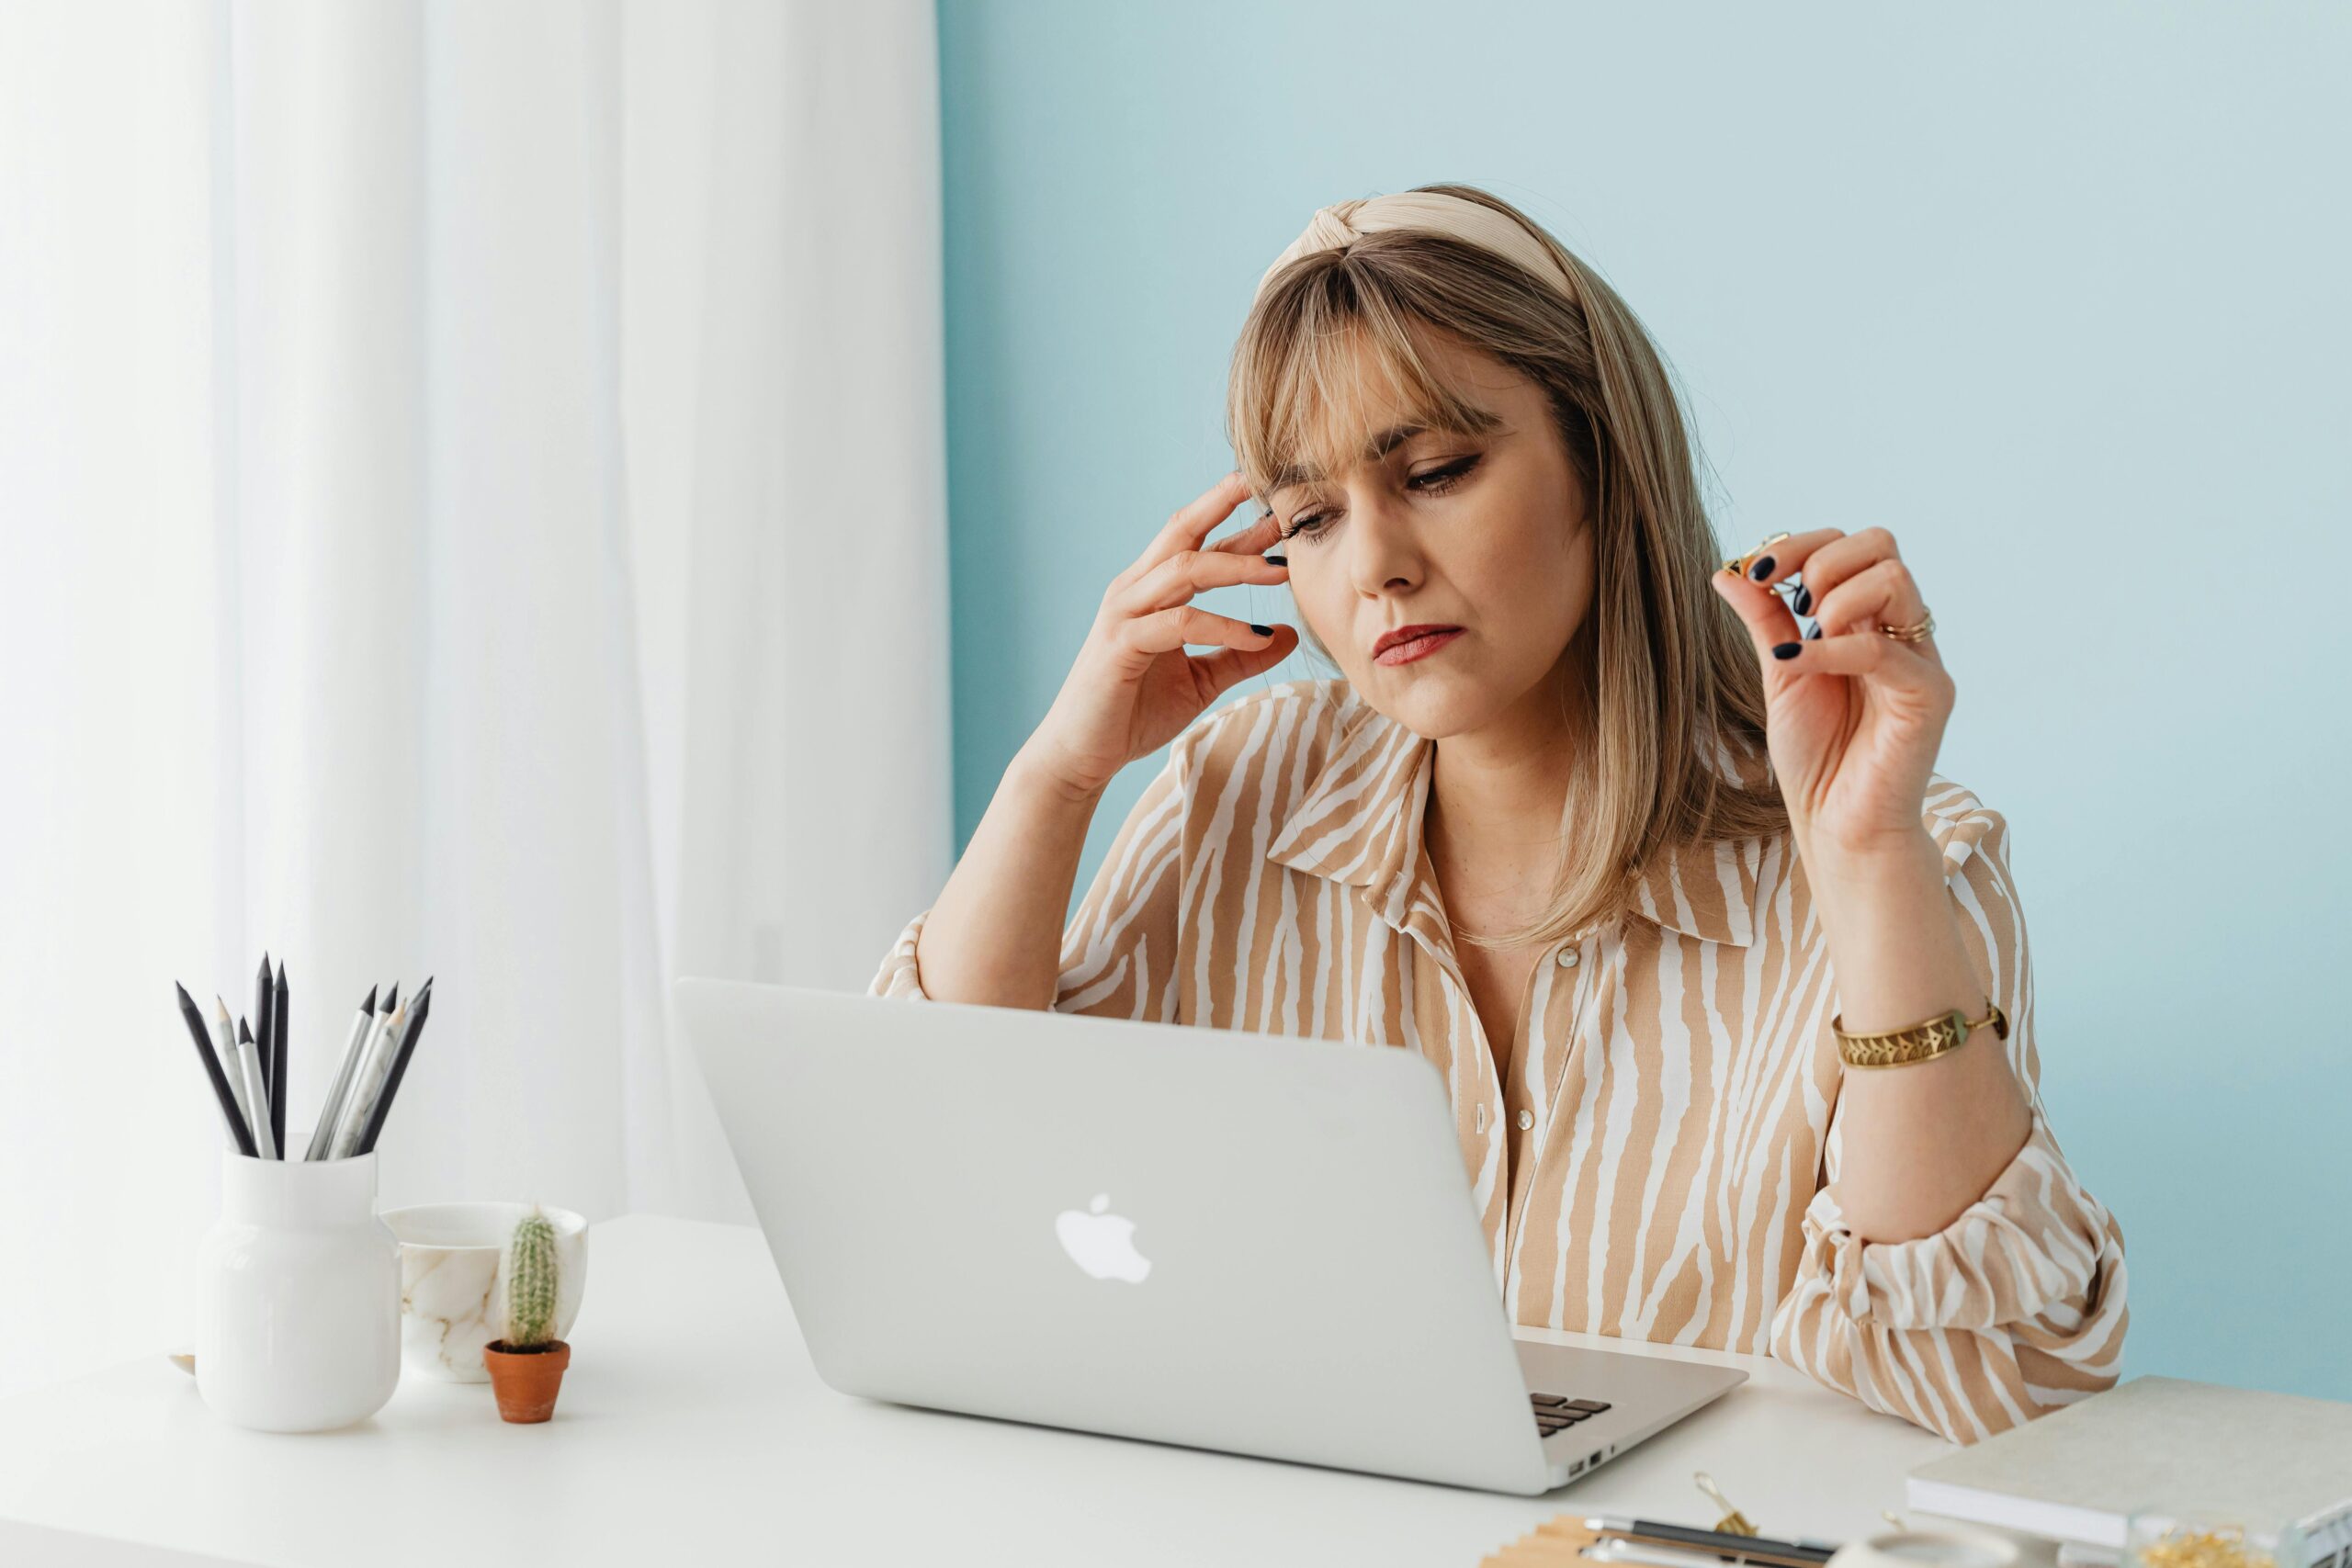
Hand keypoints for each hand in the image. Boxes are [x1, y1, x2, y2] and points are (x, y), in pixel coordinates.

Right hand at [1023, 471, 1298, 799]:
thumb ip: (1238, 655)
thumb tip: (1285, 633)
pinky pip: (1180, 623)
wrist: (1081, 755)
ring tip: (1282, 573)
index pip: (1198, 543)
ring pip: (1185, 570)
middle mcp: (1134, 590)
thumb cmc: (1133, 714)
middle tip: (1276, 499)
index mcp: (1151, 591)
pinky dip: (1223, 626)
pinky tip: (1257, 638)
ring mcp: (1125, 613)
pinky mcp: (1122, 643)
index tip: (1282, 511)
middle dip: (1226, 507)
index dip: (1239, 524)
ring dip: (1237, 566)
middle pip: (1182, 531)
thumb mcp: (1200, 680)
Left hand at [1710, 527, 1952, 858]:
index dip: (1801, 545)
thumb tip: (1727, 569)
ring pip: (1893, 578)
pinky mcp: (1929, 694)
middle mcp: (1901, 631)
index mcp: (1870, 619)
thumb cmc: (1817, 756)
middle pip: (1881, 543)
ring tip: (1803, 643)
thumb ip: (1765, 618)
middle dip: (1820, 560)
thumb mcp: (1781, 672)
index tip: (1757, 571)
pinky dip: (1828, 649)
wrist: (1837, 824)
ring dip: (1834, 597)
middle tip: (1790, 604)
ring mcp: (1920, 659)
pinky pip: (1880, 649)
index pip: (1852, 545)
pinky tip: (1793, 662)